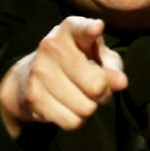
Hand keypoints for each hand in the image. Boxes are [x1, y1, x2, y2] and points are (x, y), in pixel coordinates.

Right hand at [0, 16, 127, 137]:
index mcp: (69, 30)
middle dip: (103, 93)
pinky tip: (67, 107)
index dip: (90, 30)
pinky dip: (75, 120)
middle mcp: (51, 47)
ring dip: (88, 108)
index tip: (96, 29)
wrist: (28, 77)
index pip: (81, 28)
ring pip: (86, 108)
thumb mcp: (98, 57)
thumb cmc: (75, 63)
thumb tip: (121, 83)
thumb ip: (112, 67)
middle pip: (96, 85)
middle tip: (96, 90)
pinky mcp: (33, 97)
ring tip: (79, 97)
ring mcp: (39, 72)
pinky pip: (71, 122)